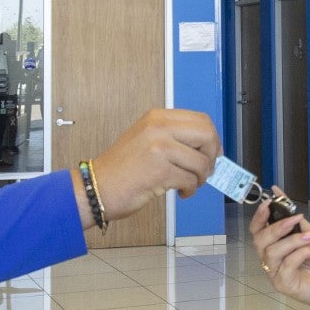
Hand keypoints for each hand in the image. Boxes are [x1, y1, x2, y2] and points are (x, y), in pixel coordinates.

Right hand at [84, 108, 219, 224]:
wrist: (97, 187)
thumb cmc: (121, 168)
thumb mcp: (146, 138)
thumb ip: (174, 136)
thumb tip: (207, 145)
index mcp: (157, 117)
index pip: (201, 119)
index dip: (212, 138)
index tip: (211, 152)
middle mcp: (158, 128)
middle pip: (207, 135)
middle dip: (212, 155)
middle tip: (205, 169)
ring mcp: (160, 148)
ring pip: (202, 161)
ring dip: (201, 177)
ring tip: (189, 183)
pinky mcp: (160, 171)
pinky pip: (191, 180)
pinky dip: (190, 189)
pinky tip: (180, 191)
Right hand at [250, 197, 309, 309]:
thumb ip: (294, 219)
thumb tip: (279, 195)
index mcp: (273, 245)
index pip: (257, 230)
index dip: (259, 216)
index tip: (269, 203)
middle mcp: (270, 259)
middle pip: (259, 241)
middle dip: (277, 227)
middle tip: (296, 219)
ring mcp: (275, 273)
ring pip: (273, 252)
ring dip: (294, 240)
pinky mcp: (283, 284)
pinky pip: (287, 265)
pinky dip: (302, 253)